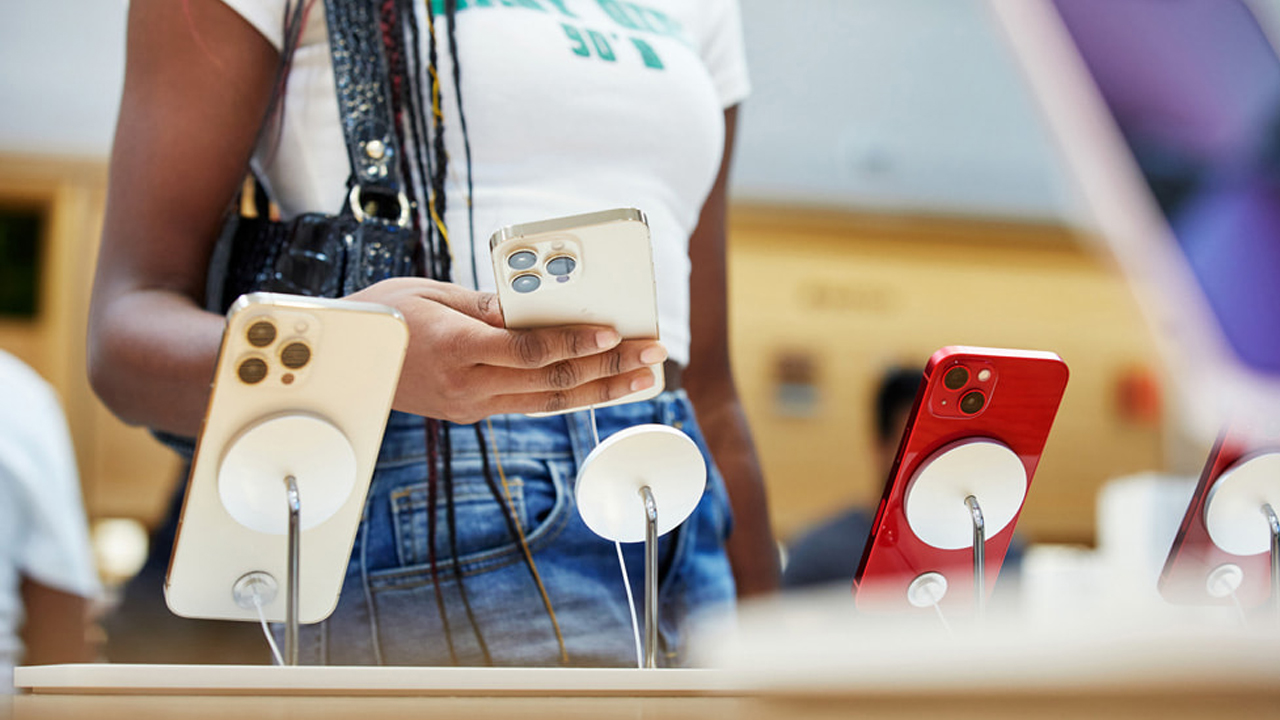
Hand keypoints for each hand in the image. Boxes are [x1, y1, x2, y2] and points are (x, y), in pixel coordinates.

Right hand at [350, 278, 666, 422]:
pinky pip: (530, 403)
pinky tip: (599, 385)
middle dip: (608, 368)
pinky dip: (569, 394)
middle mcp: (467, 386)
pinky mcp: (473, 412)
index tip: (613, 333)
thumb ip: (487, 305)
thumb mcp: (433, 293)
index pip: (530, 350)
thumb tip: (535, 308)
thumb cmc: (384, 314)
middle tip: (650, 355)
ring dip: (601, 389)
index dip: (575, 342)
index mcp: (456, 349)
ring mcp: (471, 405)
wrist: (347, 359)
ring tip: (641, 377)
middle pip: (551, 381)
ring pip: (548, 401)